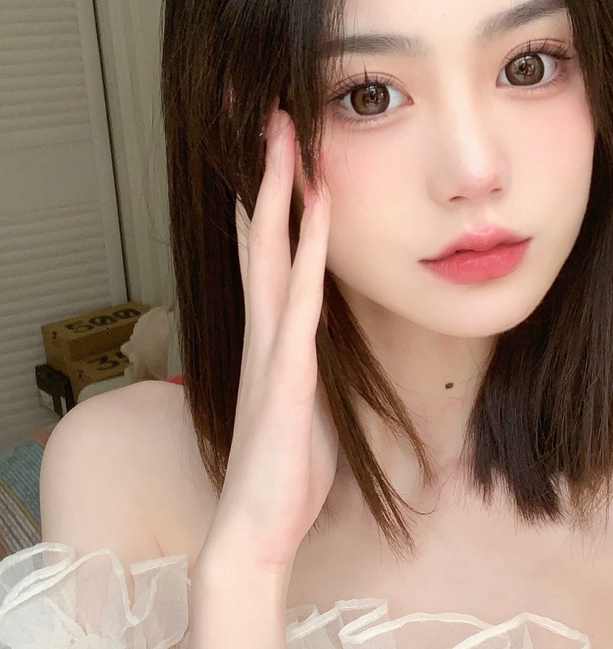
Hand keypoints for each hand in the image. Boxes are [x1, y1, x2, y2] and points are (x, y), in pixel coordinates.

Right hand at [199, 108, 336, 574]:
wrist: (257, 529)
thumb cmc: (283, 471)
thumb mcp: (302, 405)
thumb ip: (308, 366)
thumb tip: (318, 345)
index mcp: (268, 337)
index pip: (263, 257)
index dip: (267, 204)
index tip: (276, 158)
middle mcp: (261, 330)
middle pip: (259, 236)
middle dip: (266, 176)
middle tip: (272, 118)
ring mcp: (269, 347)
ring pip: (271, 252)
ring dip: (279, 193)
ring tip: (284, 138)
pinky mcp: (286, 372)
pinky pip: (300, 298)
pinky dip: (310, 249)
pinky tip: (320, 209)